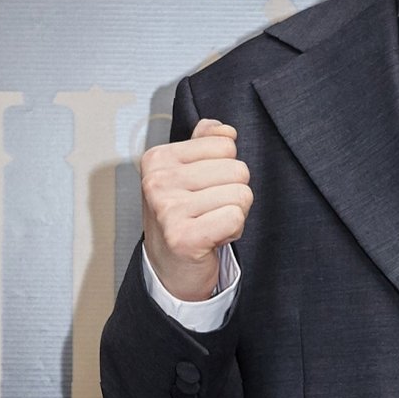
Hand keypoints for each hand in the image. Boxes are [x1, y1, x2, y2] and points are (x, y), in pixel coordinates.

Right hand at [141, 118, 252, 300]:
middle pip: (237, 169)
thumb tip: (225, 130)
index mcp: (158, 159)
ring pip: (241, 195)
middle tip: (209, 211)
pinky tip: (213, 238)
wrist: (169, 267)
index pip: (225, 144)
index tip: (203, 190)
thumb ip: (206, 143)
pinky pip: (235, 217)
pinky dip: (233, 231)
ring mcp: (168, 209)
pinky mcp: (183, 237)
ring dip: (234, 214)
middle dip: (232, 194)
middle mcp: (157, 181)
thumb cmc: (182, 217)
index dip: (224, 170)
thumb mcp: (187, 173)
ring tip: (210, 224)